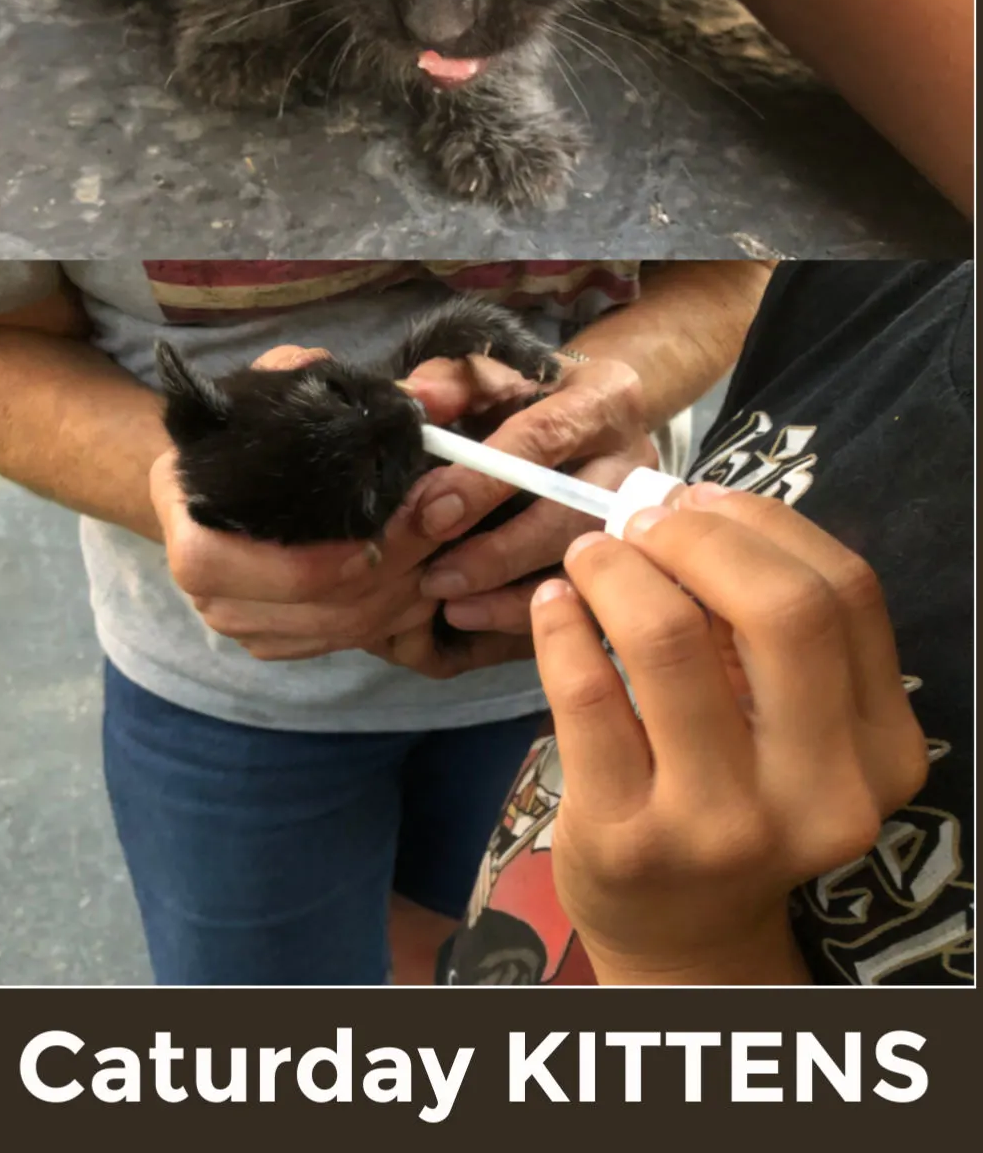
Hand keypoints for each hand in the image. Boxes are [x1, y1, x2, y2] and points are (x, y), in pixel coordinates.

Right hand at [150, 341, 540, 661]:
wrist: (195, 478)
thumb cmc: (242, 431)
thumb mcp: (277, 387)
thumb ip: (336, 384)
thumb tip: (427, 398)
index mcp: (195, 536)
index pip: (297, 569)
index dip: (366, 549)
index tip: (421, 508)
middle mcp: (206, 592)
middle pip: (330, 605)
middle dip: (402, 567)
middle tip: (448, 522)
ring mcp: (235, 624)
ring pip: (344, 630)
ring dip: (405, 595)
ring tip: (444, 547)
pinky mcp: (265, 641)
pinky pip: (340, 642)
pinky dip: (389, 617)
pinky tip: (418, 576)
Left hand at [413, 356, 658, 634]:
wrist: (597, 420)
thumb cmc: (534, 396)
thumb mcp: (496, 375)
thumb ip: (453, 383)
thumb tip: (412, 400)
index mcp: (606, 399)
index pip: (544, 439)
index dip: (485, 480)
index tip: (431, 514)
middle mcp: (638, 460)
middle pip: (572, 516)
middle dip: (500, 553)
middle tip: (436, 577)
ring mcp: (644, 516)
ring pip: (583, 569)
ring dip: (512, 596)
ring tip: (452, 605)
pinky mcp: (638, 560)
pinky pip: (587, 602)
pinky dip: (530, 615)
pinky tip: (482, 618)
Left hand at [530, 485, 929, 984]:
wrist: (681, 932)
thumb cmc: (736, 792)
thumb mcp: (790, 724)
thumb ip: (768, 626)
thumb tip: (691, 502)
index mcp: (879, 750)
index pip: (846, 593)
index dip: (765, 524)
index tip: (703, 502)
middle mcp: (820, 794)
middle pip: (783, 608)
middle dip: (698, 535)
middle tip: (642, 522)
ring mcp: (723, 824)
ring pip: (669, 638)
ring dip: (617, 566)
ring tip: (592, 555)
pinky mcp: (627, 837)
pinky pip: (585, 691)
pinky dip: (560, 622)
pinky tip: (555, 604)